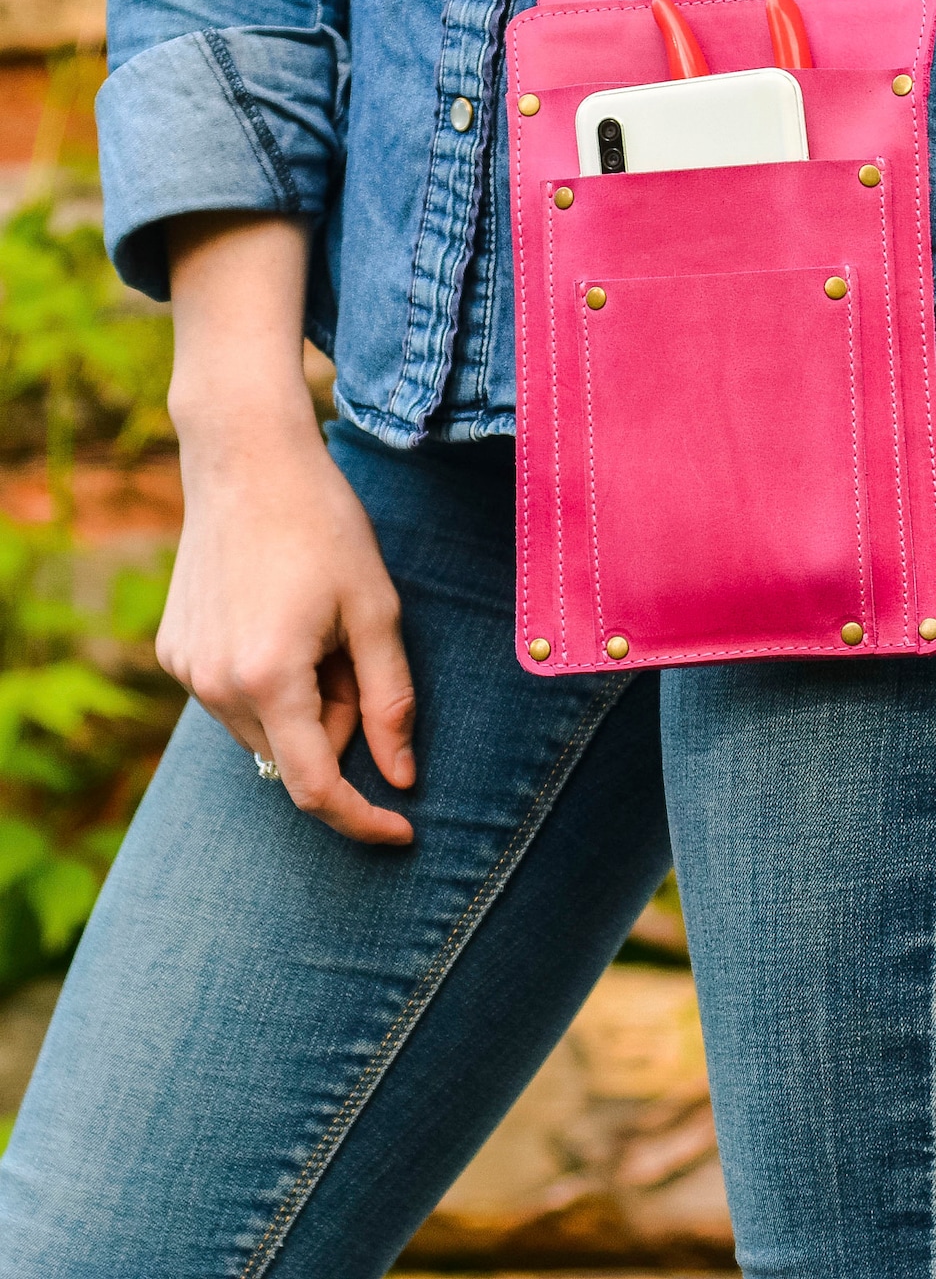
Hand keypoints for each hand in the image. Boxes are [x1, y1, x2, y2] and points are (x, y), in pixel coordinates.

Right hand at [158, 215, 415, 846]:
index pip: (316, 787)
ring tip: (318, 626)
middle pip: (293, 753)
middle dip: (340, 725)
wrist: (246, 461)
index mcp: (270, 680)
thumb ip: (391, 701)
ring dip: (304, 703)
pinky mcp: (174, 652)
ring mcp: (186, 671)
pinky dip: (270, 681)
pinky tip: (281, 615)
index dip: (363, 819)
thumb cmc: (324, 527)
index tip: (404, 831)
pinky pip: (234, 696)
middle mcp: (214, 687)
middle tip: (358, 651)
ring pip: (264, 728)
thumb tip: (400, 777)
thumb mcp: (377, 611)